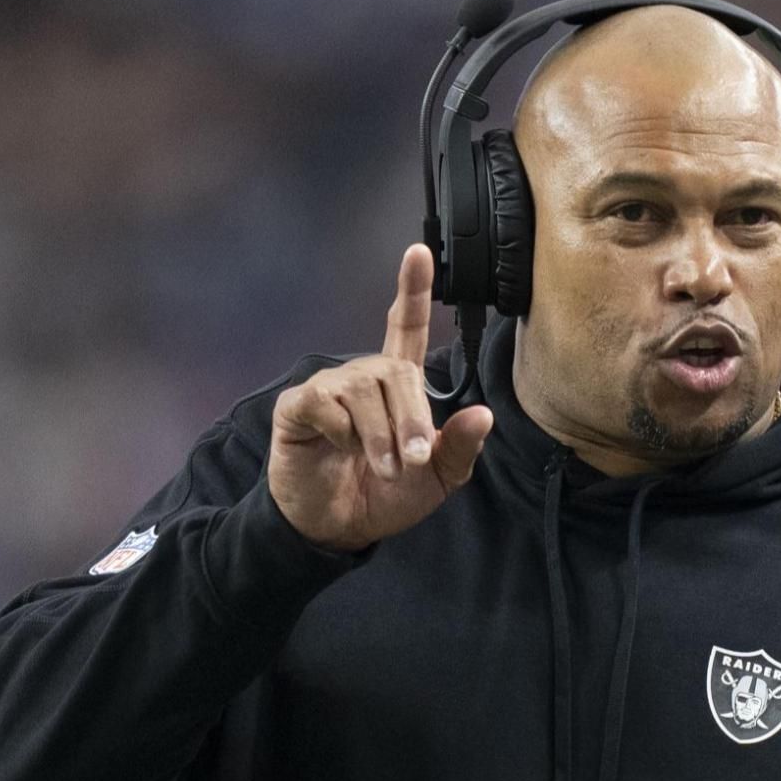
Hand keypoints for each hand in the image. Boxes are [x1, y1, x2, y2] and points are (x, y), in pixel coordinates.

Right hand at [267, 244, 495, 552]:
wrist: (338, 529)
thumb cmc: (386, 496)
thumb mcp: (436, 480)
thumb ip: (459, 448)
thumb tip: (483, 414)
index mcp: (397, 387)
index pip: (406, 327)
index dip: (412, 290)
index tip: (420, 251)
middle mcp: (363, 378)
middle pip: (396, 372)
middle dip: (411, 418)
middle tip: (413, 459)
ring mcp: (329, 389)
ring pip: (363, 389)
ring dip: (380, 434)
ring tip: (383, 467)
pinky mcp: (298, 407)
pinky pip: (323, 402)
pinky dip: (340, 429)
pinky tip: (338, 446)